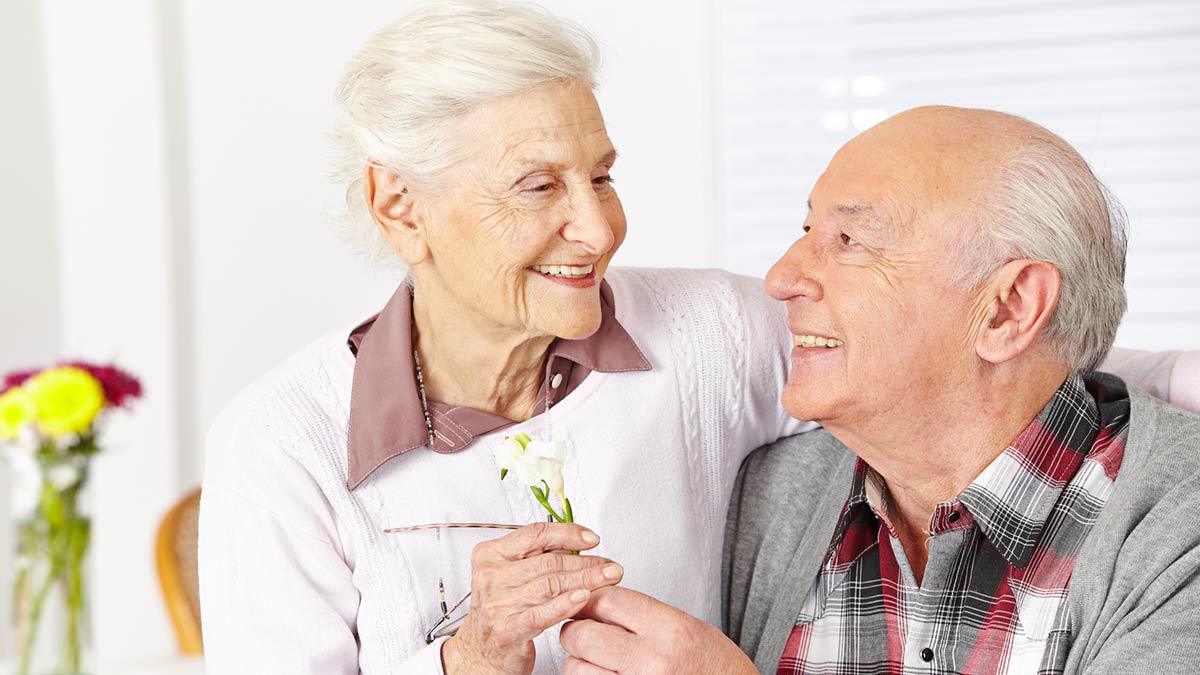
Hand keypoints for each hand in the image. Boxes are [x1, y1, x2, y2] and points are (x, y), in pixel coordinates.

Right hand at [441, 522, 623, 674]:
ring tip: (609, 578)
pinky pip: (543, 613)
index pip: (534, 534)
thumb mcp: (510, 575)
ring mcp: (498, 603)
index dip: (568, 533)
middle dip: (586, 561)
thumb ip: (537, 557)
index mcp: (490, 555)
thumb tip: (578, 543)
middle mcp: (491, 576)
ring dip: (586, 580)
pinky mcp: (508, 629)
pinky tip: (585, 598)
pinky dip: (567, 604)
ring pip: (551, 585)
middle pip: (548, 561)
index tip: (592, 539)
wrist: (480, 652)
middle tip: (611, 564)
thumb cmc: (501, 610)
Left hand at [559, 587, 757, 674]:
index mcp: (670, 630)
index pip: (607, 601)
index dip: (590, 600)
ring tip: (597, 662)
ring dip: (579, 663)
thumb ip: (644, 616)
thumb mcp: (688, 628)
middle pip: (582, 634)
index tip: (588, 605)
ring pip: (576, 668)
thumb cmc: (716, 668)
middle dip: (575, 632)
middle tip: (584, 635)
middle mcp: (652, 659)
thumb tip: (598, 604)